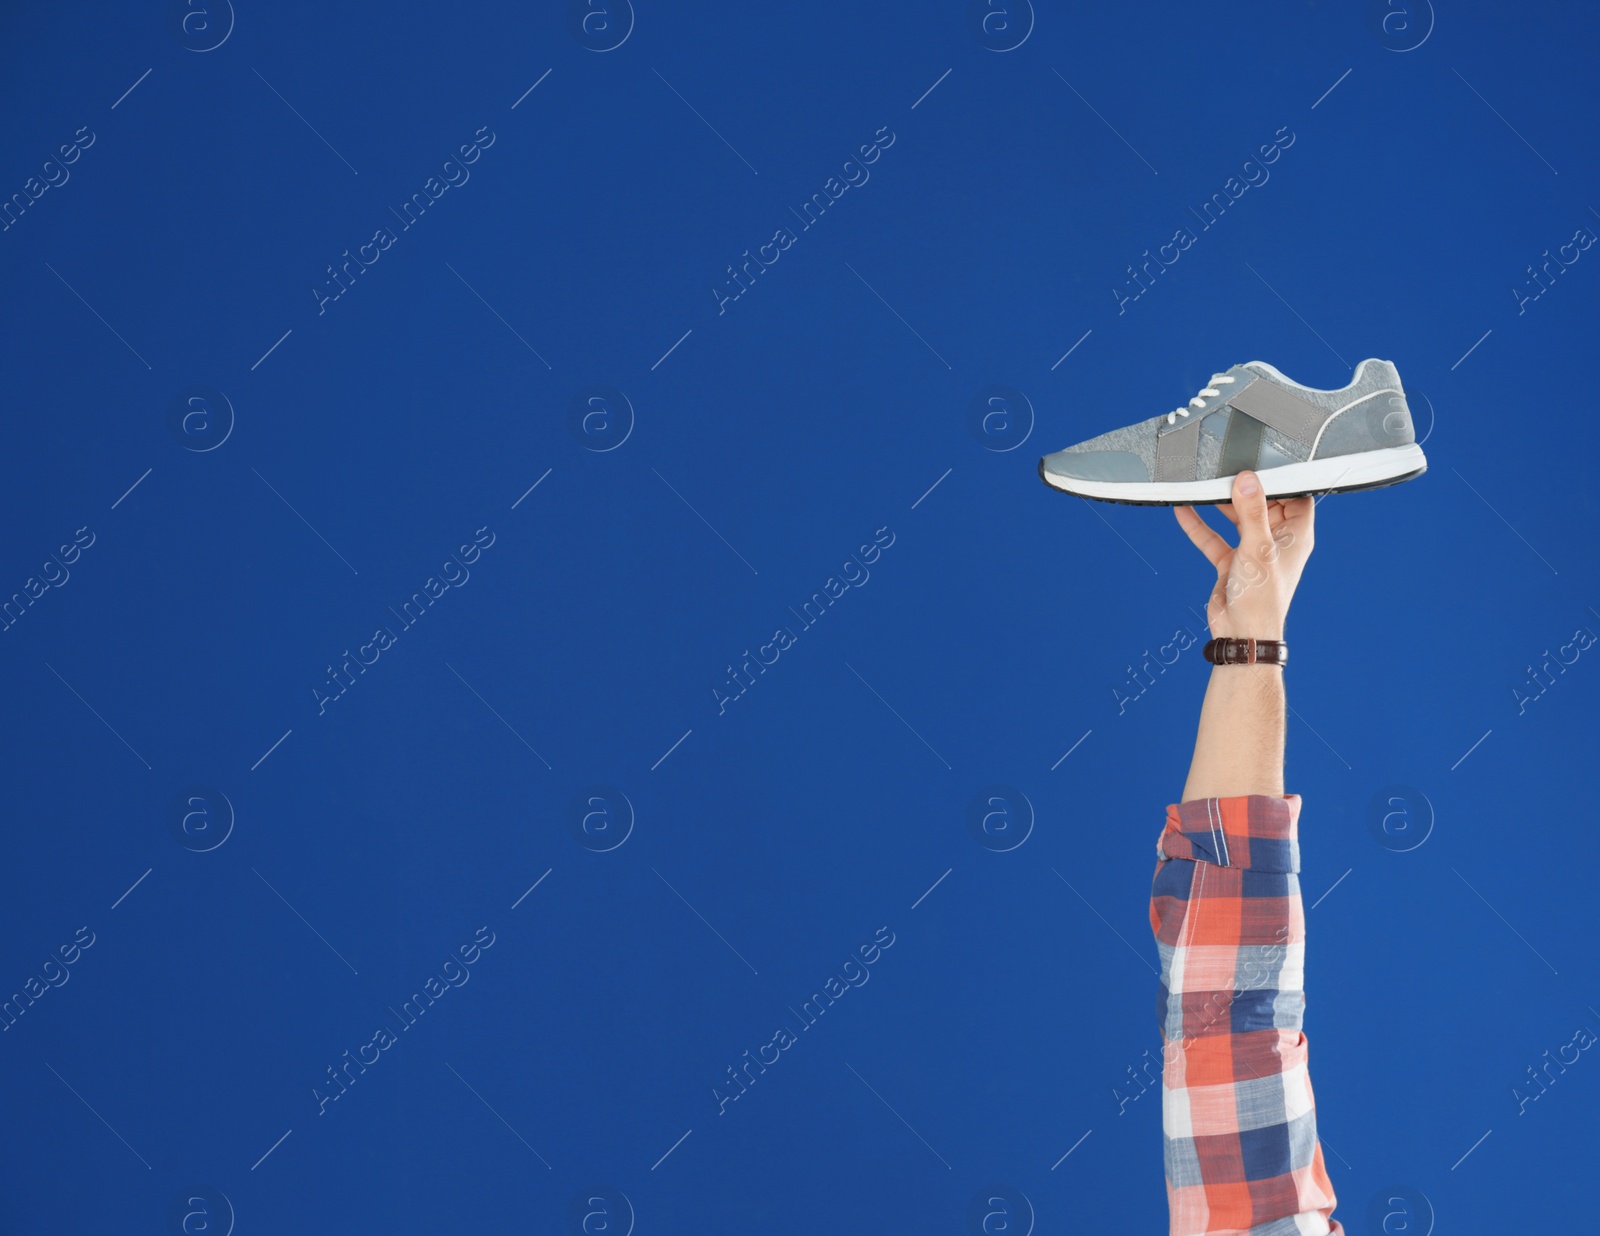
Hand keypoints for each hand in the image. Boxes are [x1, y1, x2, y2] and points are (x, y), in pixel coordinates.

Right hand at [1173, 470, 1314, 641]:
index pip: (1295, 498)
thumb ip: (1251, 511)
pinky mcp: (1232, 562)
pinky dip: (1199, 526)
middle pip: (1263, 505)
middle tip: (1227, 473)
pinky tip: (1185, 511)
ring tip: (1205, 486)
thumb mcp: (1257, 547)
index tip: (1260, 468)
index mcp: (1295, 536)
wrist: (1241, 633)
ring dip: (1220, 506)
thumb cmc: (1262, 599)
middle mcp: (1275, 542)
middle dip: (1244, 490)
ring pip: (1236, 520)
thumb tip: (1247, 481)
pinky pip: (1214, 538)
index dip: (1281, 482)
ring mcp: (1252, 552)